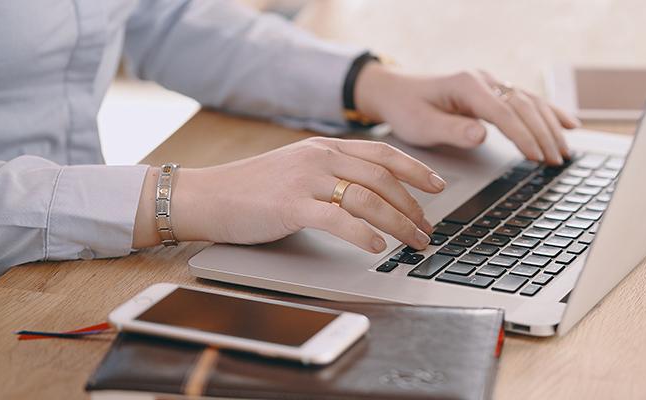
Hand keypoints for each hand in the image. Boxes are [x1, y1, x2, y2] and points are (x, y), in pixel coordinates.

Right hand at [132, 137, 445, 252]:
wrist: (207, 196)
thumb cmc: (252, 189)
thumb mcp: (298, 169)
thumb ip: (331, 173)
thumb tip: (370, 193)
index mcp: (324, 147)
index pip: (382, 153)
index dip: (415, 169)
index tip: (438, 186)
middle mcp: (320, 157)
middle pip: (383, 178)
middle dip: (413, 206)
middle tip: (428, 228)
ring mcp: (306, 180)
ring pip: (368, 199)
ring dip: (398, 223)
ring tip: (414, 241)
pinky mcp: (291, 206)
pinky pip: (338, 219)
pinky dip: (364, 234)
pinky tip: (378, 247)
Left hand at [354, 64, 579, 164]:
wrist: (396, 91)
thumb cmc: (407, 108)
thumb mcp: (422, 126)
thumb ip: (452, 130)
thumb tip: (482, 135)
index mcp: (466, 85)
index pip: (503, 112)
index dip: (523, 135)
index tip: (537, 157)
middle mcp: (483, 80)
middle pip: (524, 106)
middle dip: (543, 134)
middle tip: (556, 161)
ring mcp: (491, 84)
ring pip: (531, 102)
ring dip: (550, 126)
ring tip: (564, 152)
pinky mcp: (494, 92)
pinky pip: (528, 101)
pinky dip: (550, 113)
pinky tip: (570, 124)